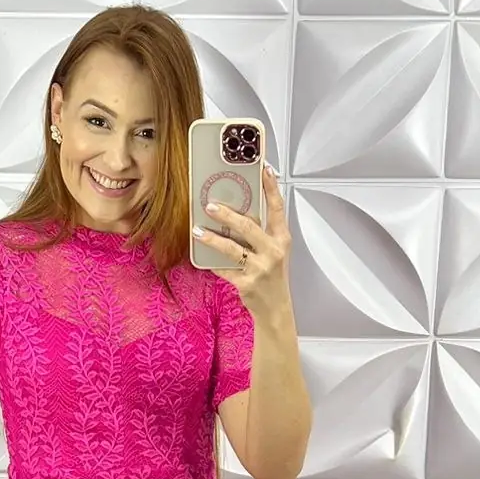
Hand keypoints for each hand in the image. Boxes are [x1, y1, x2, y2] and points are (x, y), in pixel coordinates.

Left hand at [198, 163, 291, 319]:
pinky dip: (212, 263)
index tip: (264, 169)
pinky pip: (224, 269)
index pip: (277, 208)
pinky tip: (201, 257)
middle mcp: (273, 251)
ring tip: (197, 230)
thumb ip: (261, 232)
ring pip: (232, 249)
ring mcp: (260, 268)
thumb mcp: (274, 251)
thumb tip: (237, 210)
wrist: (276, 309)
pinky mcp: (247, 283)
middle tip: (210, 205)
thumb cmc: (273, 276)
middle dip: (227, 215)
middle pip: (249, 226)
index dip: (271, 187)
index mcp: (282, 239)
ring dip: (212, 238)